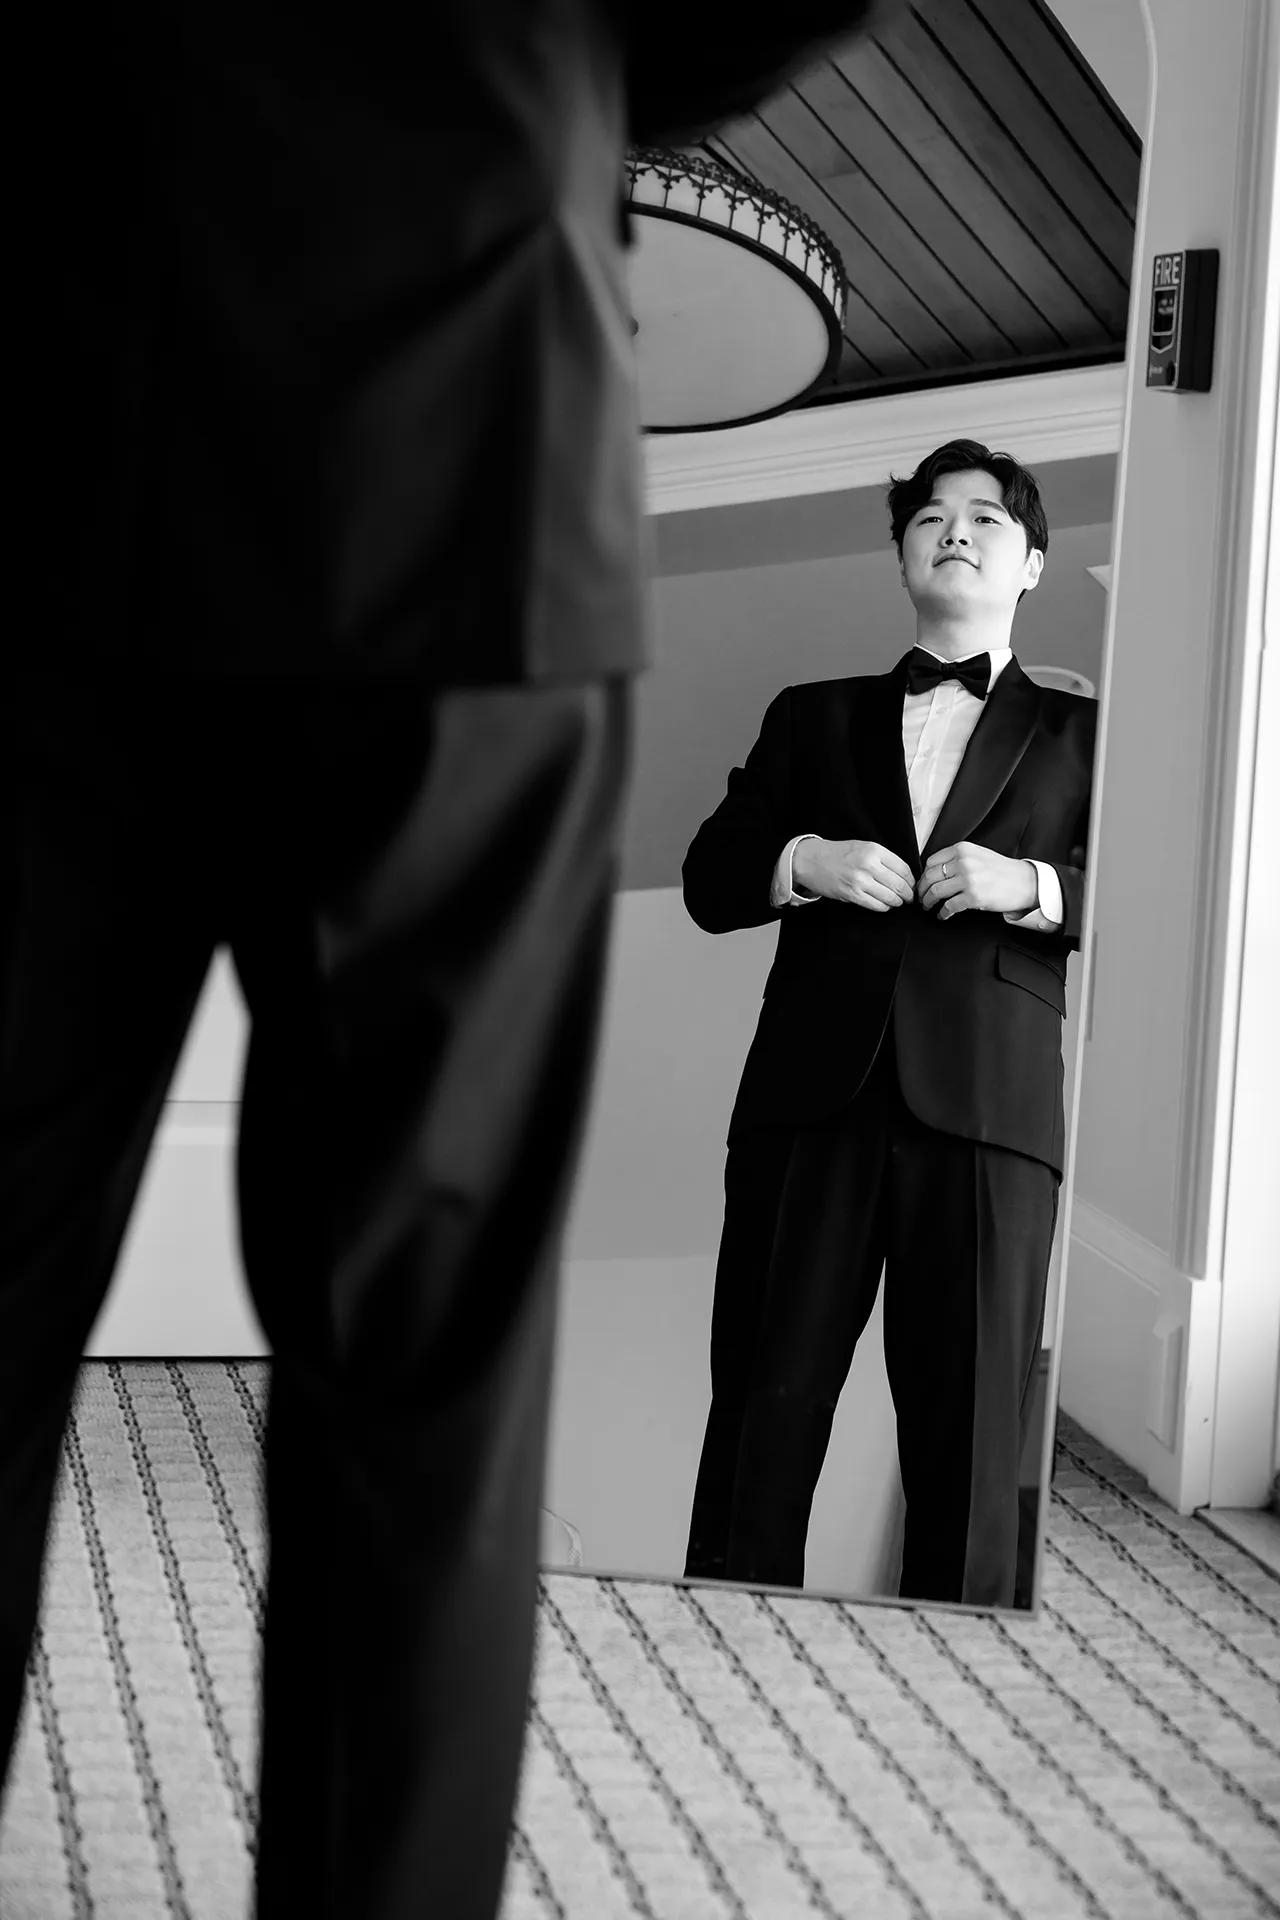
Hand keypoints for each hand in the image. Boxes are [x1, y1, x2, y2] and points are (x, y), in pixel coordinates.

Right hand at [792, 837, 915, 911]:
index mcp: (874, 850)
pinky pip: (876, 905)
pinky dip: (884, 907)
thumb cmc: (838, 853)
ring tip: (898, 902)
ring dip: (897, 902)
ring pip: (890, 897)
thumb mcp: (863, 847)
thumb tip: (903, 875)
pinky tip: (884, 904)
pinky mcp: (852, 894)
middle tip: (909, 897)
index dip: (912, 880)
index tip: (912, 885)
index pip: (903, 869)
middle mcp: (868, 865)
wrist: (812, 860)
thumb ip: (883, 858)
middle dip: (908, 894)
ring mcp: (860, 881)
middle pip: (899, 885)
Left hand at [918, 843, 1038, 919]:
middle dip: (922, 890)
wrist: (1025, 882)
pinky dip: (943, 913)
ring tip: (928, 906)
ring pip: (935, 892)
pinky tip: (943, 915)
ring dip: (928, 902)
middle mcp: (964, 862)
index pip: (931, 861)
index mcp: (963, 849)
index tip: (923, 883)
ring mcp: (968, 880)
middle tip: (921, 897)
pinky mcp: (973, 897)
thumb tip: (935, 871)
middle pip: (930, 877)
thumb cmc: (1003, 871)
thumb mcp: (979, 855)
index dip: (924, 875)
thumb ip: (958, 859)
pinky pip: (949, 907)